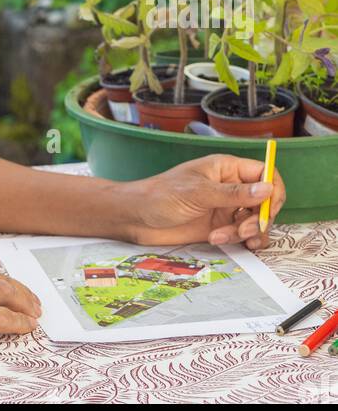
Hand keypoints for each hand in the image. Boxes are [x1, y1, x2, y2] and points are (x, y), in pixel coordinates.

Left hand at [122, 154, 285, 250]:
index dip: (273, 190)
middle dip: (259, 218)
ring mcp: (225, 208)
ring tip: (222, 237)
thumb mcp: (199, 192)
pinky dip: (240, 241)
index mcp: (226, 168)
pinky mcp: (220, 227)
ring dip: (246, 232)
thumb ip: (234, 193)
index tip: (269, 208)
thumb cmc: (161, 195)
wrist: (137, 218)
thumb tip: (268, 189)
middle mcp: (230, 187)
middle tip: (243, 230)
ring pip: (255, 221)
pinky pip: (243, 235)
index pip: (265, 172)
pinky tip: (223, 242)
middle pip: (265, 201)